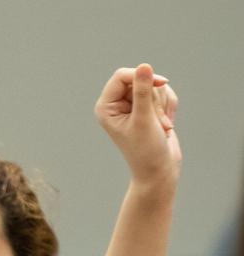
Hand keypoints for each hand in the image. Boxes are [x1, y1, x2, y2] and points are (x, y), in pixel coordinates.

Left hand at [95, 64, 180, 189]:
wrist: (158, 170)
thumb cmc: (146, 151)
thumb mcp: (144, 120)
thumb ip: (143, 92)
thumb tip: (144, 66)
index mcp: (105, 107)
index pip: (122, 75)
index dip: (142, 76)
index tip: (162, 83)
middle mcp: (116, 104)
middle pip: (141, 79)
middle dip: (154, 98)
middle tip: (155, 122)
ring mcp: (132, 105)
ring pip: (155, 85)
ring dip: (163, 105)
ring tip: (160, 126)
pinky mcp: (147, 107)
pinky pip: (164, 92)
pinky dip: (169, 106)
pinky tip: (165, 125)